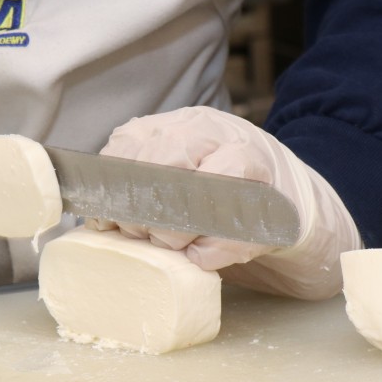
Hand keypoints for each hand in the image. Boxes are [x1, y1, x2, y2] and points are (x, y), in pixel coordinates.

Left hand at [90, 106, 361, 299]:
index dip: (114, 185)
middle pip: (165, 160)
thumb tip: (95, 219)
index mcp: (179, 124)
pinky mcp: (273, 200)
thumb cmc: (215, 191)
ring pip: (198, 188)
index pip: (131, 143)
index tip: (108, 217)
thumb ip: (138, 185)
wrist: (286, 203)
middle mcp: (213, 132)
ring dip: (174, 231)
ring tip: (172, 245)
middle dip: (143, 208)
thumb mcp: (175, 174)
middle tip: (141, 234)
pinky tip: (200, 257)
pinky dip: (208, 251)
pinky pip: (232, 227)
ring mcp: (248, 159)